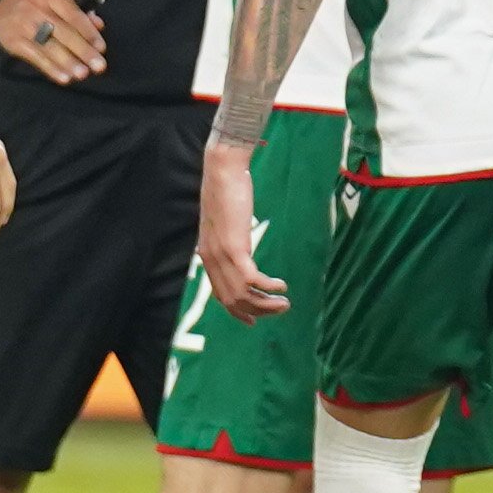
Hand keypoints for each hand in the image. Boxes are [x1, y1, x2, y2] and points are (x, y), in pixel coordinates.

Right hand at [0, 0, 106, 84]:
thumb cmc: (35, 0)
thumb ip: (78, 10)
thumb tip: (99, 25)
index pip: (72, 13)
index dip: (88, 31)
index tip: (101, 47)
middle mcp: (35, 9)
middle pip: (62, 32)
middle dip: (82, 50)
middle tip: (98, 66)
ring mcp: (23, 27)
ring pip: (49, 47)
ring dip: (68, 62)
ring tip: (83, 74)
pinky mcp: (14, 42)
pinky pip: (35, 57)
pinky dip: (50, 68)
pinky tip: (64, 77)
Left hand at [197, 139, 287, 319]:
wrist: (222, 172)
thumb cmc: (226, 190)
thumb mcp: (224, 221)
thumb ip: (229, 238)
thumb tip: (240, 248)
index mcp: (208, 255)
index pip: (220, 294)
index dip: (237, 311)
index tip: (252, 321)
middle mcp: (211, 260)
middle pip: (232, 300)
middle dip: (257, 311)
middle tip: (278, 311)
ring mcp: (222, 256)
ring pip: (243, 295)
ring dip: (266, 304)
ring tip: (284, 303)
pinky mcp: (234, 249)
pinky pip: (252, 280)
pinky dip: (269, 287)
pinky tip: (282, 286)